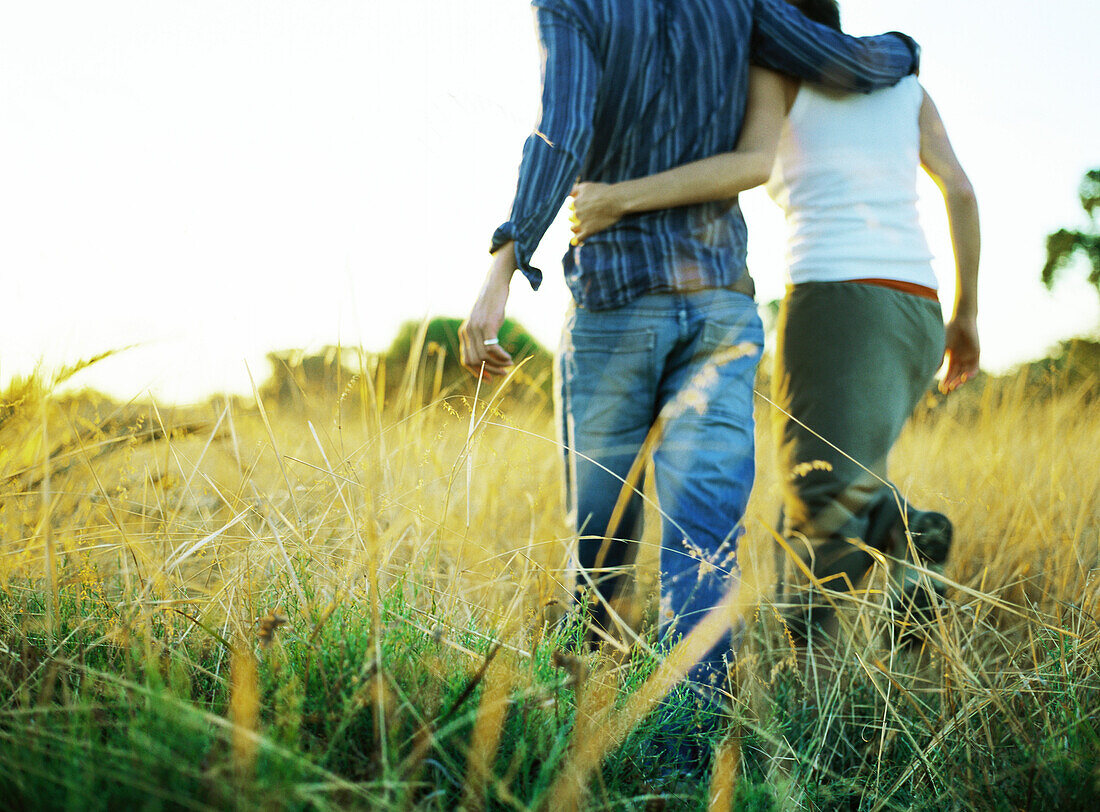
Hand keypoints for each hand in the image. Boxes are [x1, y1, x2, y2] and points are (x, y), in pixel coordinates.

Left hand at [459, 244, 515, 380]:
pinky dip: (501, 356)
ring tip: (509, 364)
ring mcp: (476, 328)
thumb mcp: (484, 321)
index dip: (477, 372)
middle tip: (504, 373)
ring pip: (483, 356)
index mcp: (464, 333)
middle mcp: (467, 331)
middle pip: (475, 361)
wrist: (496, 284)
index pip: (466, 360)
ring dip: (498, 364)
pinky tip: (509, 358)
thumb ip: (481, 336)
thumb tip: (489, 354)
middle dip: (490, 371)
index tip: (490, 379)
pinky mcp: (487, 324)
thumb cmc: (493, 304)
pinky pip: (491, 348)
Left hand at [569, 182, 624, 243]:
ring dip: (576, 229)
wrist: (617, 200)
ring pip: (573, 229)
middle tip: (587, 218)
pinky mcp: (588, 231)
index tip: (584, 210)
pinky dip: (577, 241)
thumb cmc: (604, 192)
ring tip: (583, 230)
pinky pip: (578, 239)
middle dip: (577, 219)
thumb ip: (576, 189)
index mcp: (575, 202)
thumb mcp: (587, 186)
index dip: (576, 208)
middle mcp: (576, 212)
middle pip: (571, 218)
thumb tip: (570, 194)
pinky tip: (578, 242)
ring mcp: (581, 222)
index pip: (570, 207)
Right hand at [939, 314, 978, 392]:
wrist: (961, 320)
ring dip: (959, 382)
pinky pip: (974, 369)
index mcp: (950, 359)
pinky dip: (969, 375)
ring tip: (953, 387)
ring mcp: (968, 358)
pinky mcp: (976, 355)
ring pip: (964, 374)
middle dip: (951, 384)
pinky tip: (963, 378)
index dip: (945, 382)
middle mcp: (960, 360)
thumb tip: (926, 371)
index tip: (941, 389)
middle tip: (946, 391)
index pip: (948, 374)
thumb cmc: (948, 331)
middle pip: (956, 376)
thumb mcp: (940, 348)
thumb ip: (936, 359)